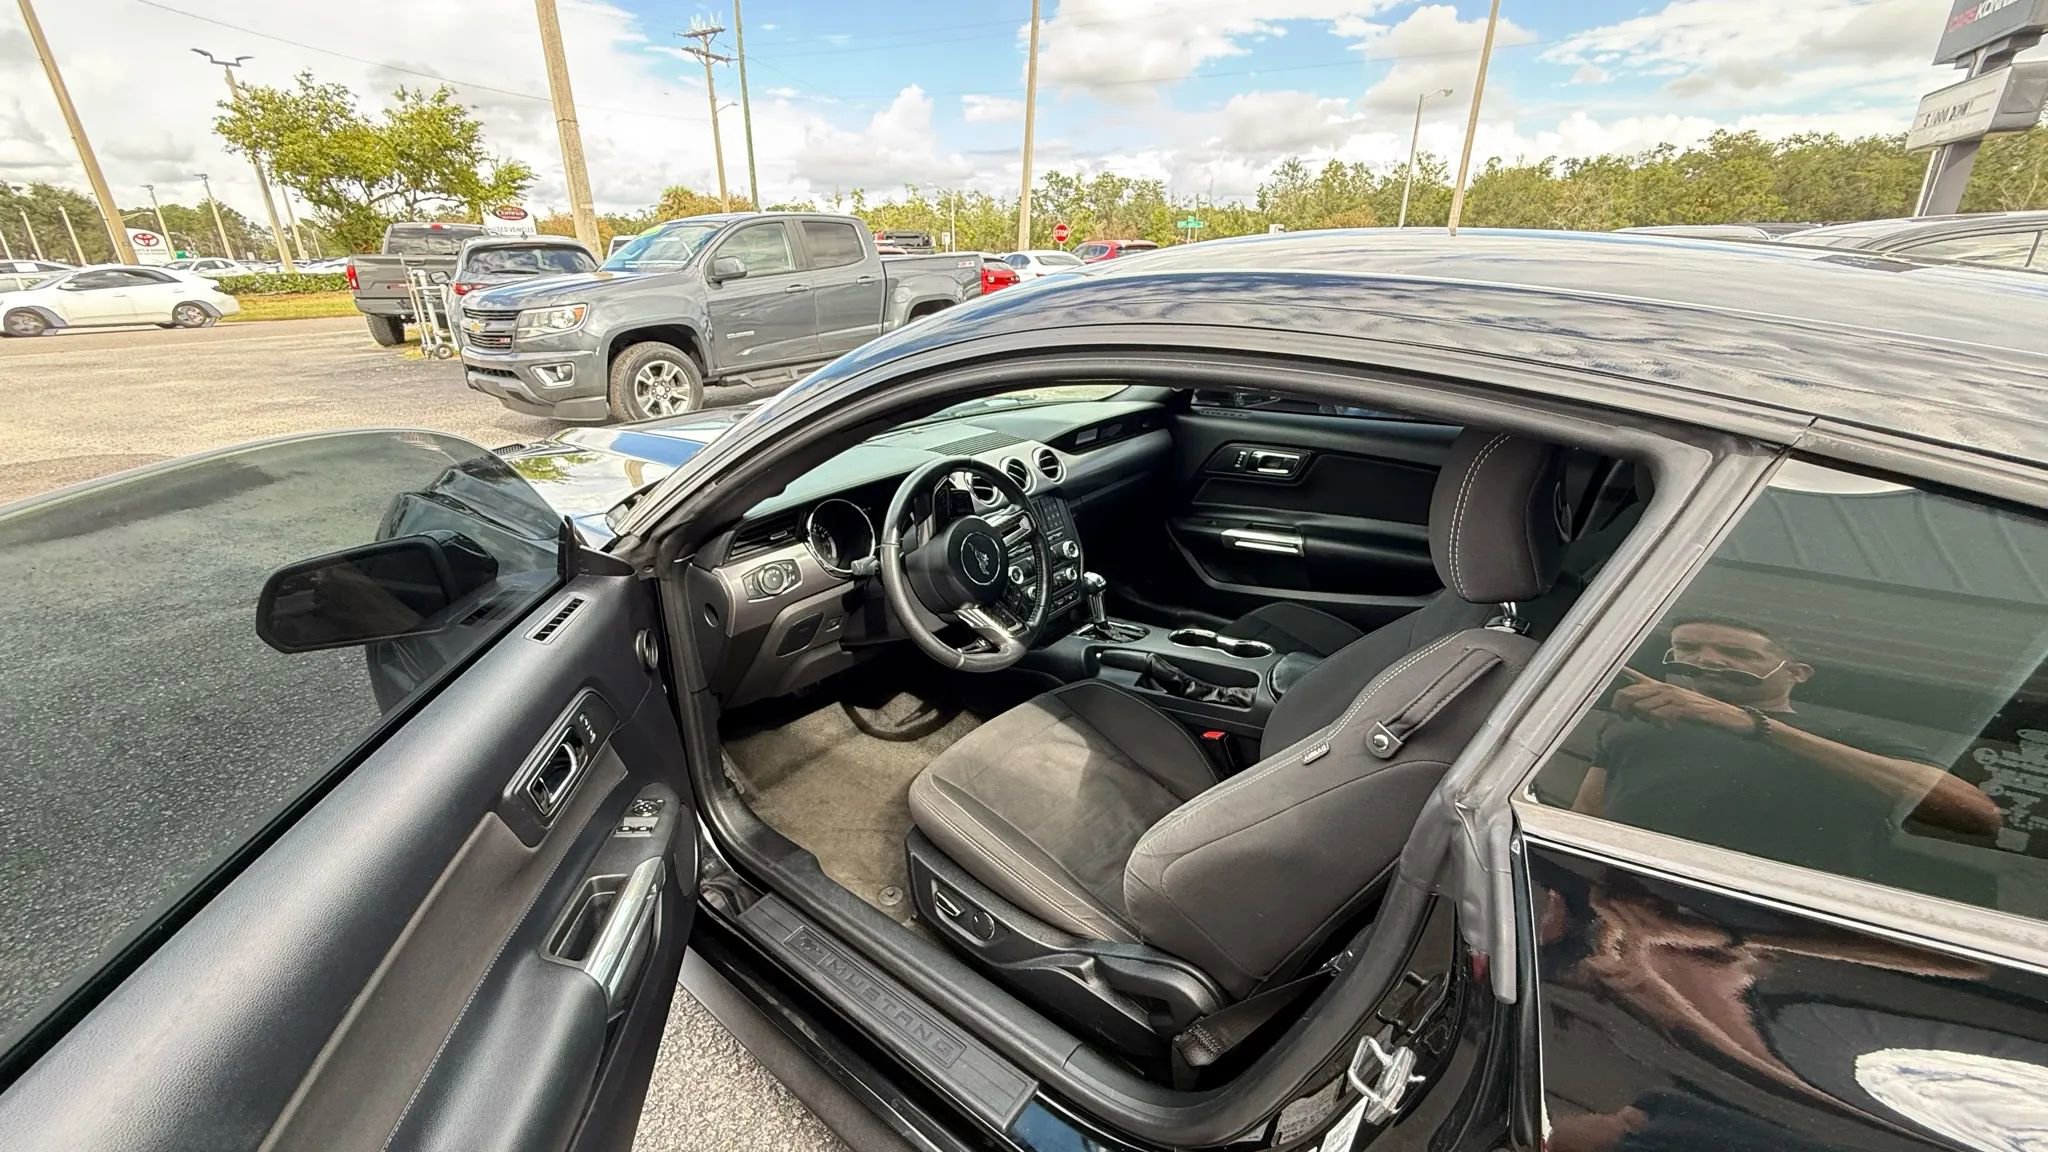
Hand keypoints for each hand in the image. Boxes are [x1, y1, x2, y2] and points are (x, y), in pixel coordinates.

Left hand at [1610, 669, 1749, 732]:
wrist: (1725, 717)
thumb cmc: (1695, 714)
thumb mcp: (1670, 708)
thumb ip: (1650, 707)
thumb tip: (1629, 711)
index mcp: (1658, 687)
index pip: (1631, 676)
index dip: (1614, 674)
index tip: (1600, 670)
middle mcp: (1663, 687)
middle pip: (1627, 694)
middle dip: (1622, 709)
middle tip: (1628, 718)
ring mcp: (1672, 696)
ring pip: (1641, 708)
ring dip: (1647, 720)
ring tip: (1662, 723)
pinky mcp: (1682, 707)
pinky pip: (1659, 716)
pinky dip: (1662, 724)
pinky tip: (1673, 726)